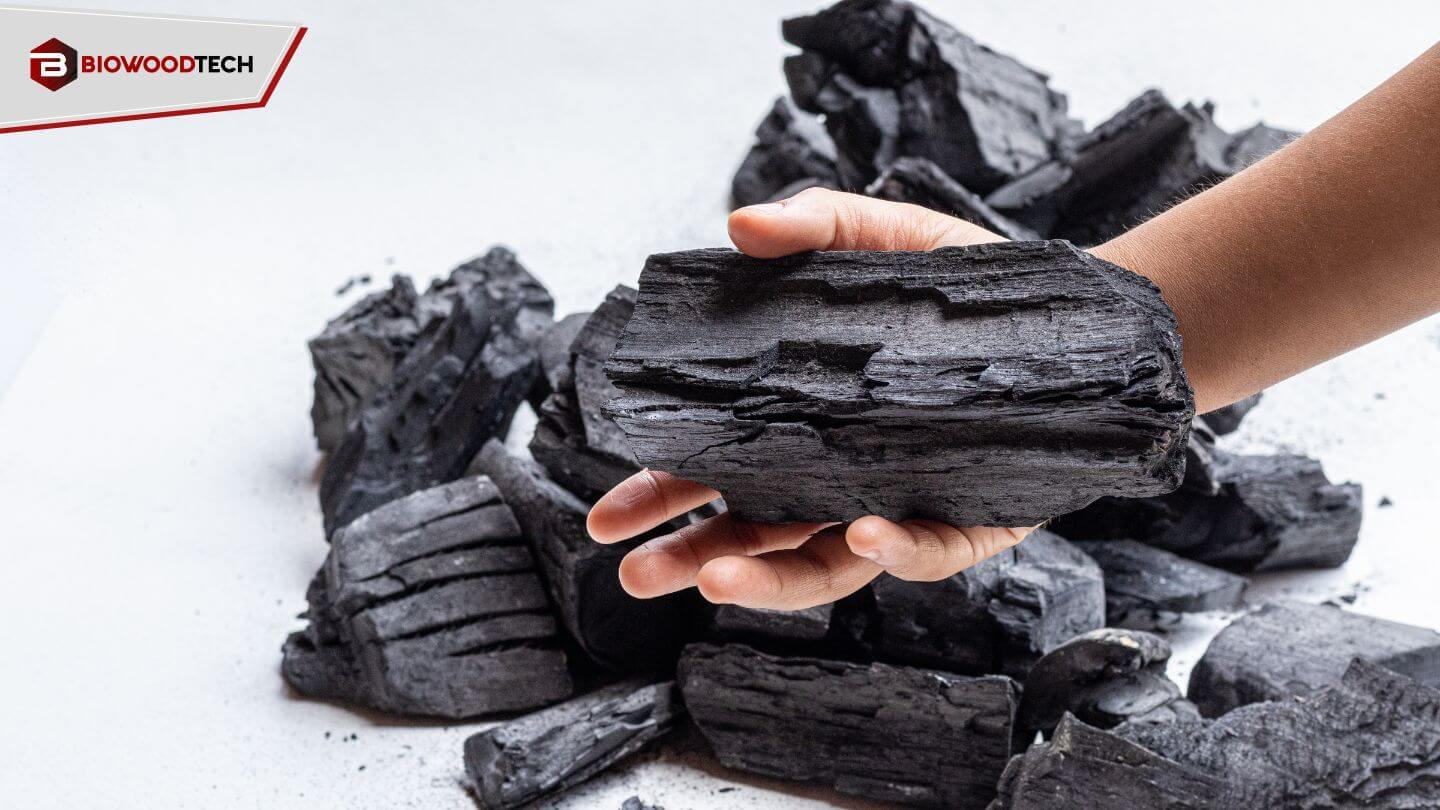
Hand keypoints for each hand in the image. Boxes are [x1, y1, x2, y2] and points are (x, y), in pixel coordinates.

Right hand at [586, 188, 1036, 609]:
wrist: (1080, 317)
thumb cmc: (972, 287)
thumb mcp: (887, 238)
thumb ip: (817, 225)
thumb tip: (737, 225)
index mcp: (808, 427)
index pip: (719, 469)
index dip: (663, 492)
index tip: (608, 511)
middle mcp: (845, 477)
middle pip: (754, 533)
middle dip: (691, 556)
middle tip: (634, 569)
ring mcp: (904, 504)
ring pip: (824, 563)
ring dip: (768, 578)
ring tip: (714, 577)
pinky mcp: (973, 522)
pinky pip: (927, 549)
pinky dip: (893, 549)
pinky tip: (861, 532)